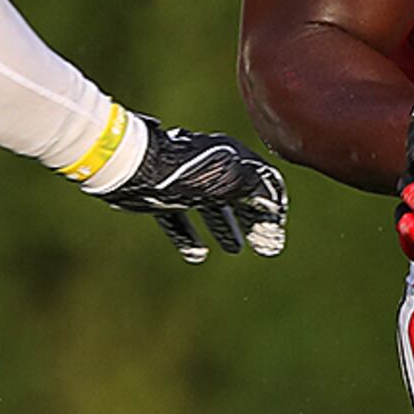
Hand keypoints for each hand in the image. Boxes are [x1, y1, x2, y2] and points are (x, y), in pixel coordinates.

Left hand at [93, 117, 288, 264]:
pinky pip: (181, 220)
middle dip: (253, 222)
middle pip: (238, 197)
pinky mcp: (162, 196)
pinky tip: (197, 254)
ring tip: (234, 248)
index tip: (277, 234)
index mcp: (231, 159)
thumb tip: (274, 205)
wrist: (136, 168)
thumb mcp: (232, 180)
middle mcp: (210, 168)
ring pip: (211, 208)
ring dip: (226, 228)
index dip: (273, 210)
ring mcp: (186, 183)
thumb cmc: (187, 172)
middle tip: (265, 248)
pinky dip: (191, 236)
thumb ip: (258, 191)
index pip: (262, 184)